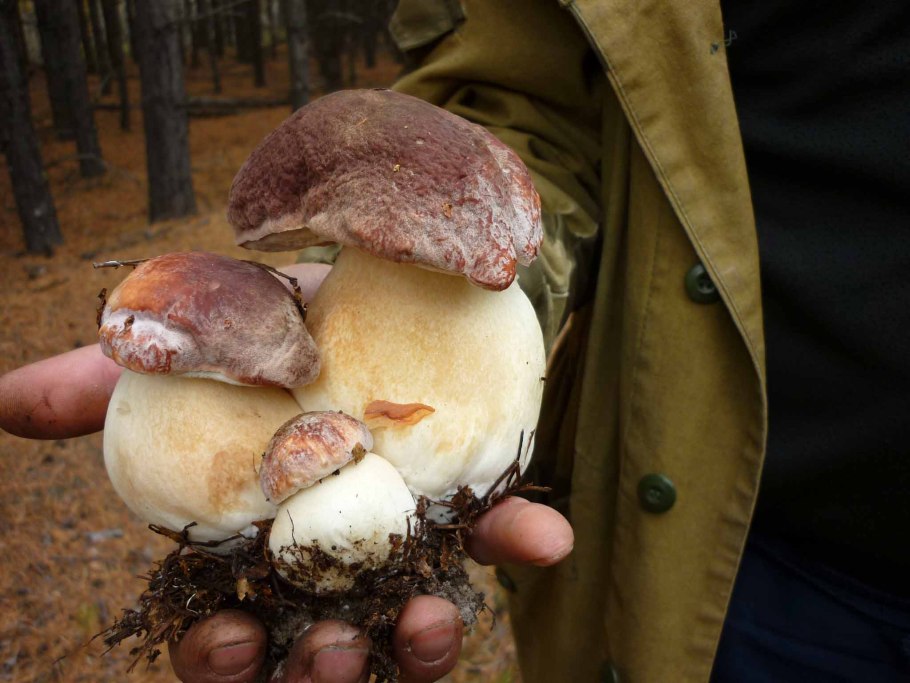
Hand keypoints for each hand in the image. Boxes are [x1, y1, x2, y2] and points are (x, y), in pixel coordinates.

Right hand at [0, 256, 573, 680]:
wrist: (370, 277)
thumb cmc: (271, 323)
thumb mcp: (192, 351)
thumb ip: (105, 385)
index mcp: (260, 540)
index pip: (234, 628)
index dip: (221, 655)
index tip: (224, 641)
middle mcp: (333, 554)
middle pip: (321, 648)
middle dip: (319, 667)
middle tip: (323, 652)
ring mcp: (405, 536)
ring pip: (405, 623)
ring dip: (416, 640)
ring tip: (422, 620)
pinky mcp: (468, 500)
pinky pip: (496, 535)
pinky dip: (519, 540)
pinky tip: (544, 539)